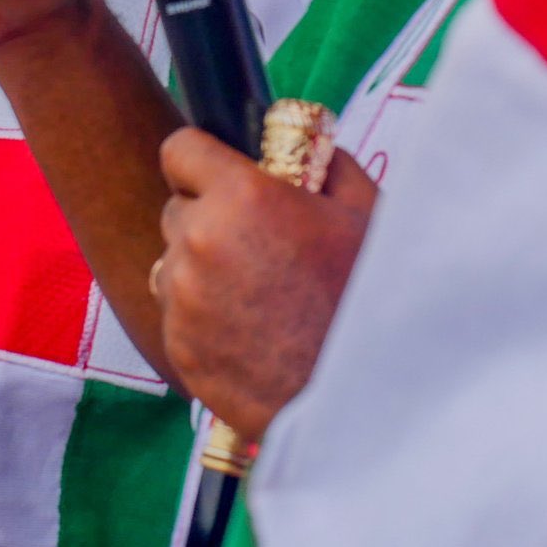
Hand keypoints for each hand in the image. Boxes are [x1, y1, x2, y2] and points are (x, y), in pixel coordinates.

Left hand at [152, 128, 378, 439]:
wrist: (366, 398)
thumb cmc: (372, 300)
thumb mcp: (366, 211)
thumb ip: (327, 165)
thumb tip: (307, 147)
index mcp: (242, 197)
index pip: (180, 150)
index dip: (204, 161)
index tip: (223, 177)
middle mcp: (199, 243)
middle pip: (178, 211)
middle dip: (210, 220)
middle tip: (259, 246)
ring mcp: (183, 302)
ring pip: (174, 267)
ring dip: (201, 273)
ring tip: (257, 296)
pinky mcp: (179, 351)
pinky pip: (178, 318)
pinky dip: (204, 321)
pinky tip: (252, 334)